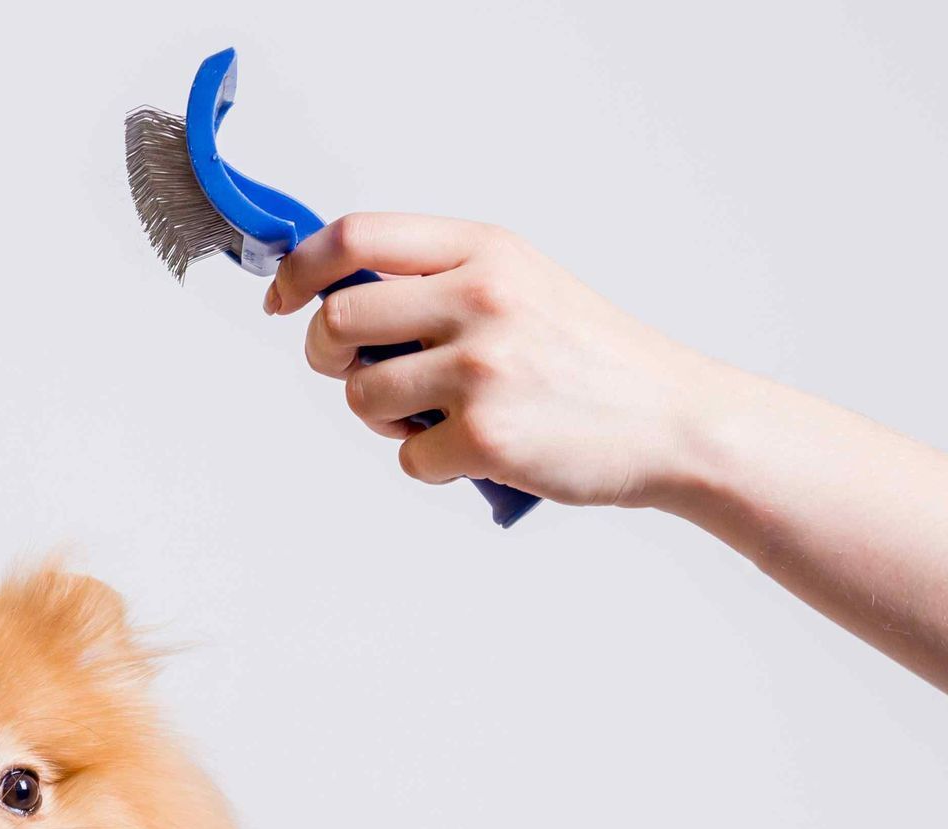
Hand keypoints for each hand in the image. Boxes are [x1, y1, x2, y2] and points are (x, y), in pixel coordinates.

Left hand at [266, 215, 722, 510]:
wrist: (671, 419)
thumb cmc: (589, 358)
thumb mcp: (521, 282)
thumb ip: (437, 279)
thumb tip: (336, 296)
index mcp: (484, 250)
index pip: (355, 237)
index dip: (299, 270)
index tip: (282, 300)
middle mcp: (479, 298)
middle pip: (336, 323)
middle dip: (328, 359)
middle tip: (358, 374)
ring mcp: (481, 368)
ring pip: (361, 397)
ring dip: (383, 419)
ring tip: (437, 416)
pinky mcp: (485, 437)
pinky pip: (406, 460)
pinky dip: (431, 465)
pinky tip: (477, 451)